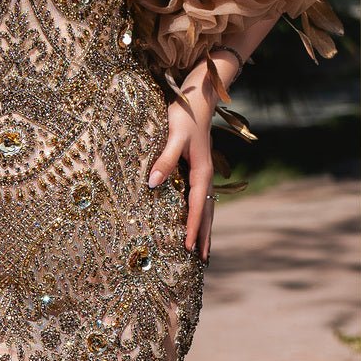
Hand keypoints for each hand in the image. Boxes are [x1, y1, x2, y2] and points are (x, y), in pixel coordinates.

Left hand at [147, 83, 216, 262]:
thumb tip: (153, 184)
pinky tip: (195, 220)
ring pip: (207, 207)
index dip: (192, 228)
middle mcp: (206, 176)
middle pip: (207, 213)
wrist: (197, 100)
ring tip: (202, 249)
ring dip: (204, 228)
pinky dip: (201, 214)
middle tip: (201, 261)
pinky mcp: (198, 169)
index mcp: (202, 172)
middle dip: (203, 236)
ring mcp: (203, 174)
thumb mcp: (172, 136)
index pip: (197, 207)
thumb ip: (164, 160)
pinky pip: (201, 199)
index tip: (188, 249)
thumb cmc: (183, 116)